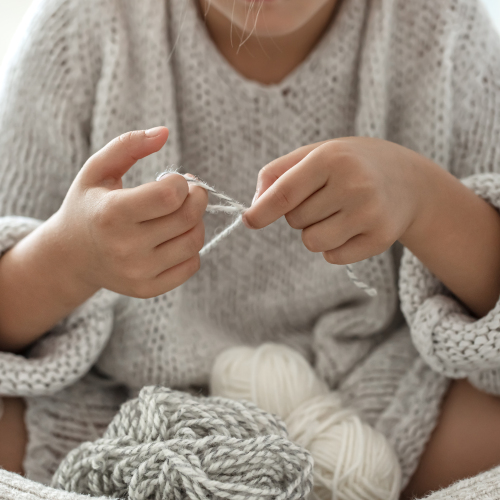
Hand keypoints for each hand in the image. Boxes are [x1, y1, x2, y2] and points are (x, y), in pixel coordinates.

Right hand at [51, 127, 207, 297]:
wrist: (72, 256)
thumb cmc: (89, 206)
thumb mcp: (97, 170)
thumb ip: (128, 145)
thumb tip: (164, 132)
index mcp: (111, 214)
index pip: (169, 196)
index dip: (181, 182)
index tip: (174, 180)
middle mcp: (124, 248)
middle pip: (188, 218)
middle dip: (198, 198)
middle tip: (190, 192)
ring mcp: (137, 273)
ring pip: (194, 242)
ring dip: (196, 222)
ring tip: (180, 214)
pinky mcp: (148, 289)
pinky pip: (191, 266)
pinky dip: (191, 248)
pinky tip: (174, 238)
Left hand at [243, 137, 427, 263]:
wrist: (407, 180)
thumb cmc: (349, 165)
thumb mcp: (316, 154)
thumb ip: (278, 174)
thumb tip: (254, 208)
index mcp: (332, 158)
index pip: (285, 193)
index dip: (262, 211)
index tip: (248, 221)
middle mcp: (354, 185)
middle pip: (295, 220)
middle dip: (300, 213)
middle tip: (327, 196)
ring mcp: (370, 214)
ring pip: (312, 242)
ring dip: (314, 232)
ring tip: (337, 212)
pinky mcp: (380, 239)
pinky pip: (333, 257)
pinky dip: (334, 247)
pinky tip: (352, 227)